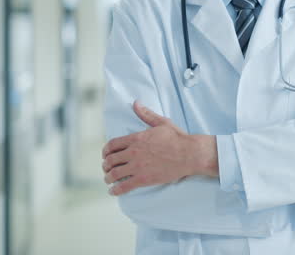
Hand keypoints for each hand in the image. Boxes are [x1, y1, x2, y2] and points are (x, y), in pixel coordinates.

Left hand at [102, 101, 216, 195]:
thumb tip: (136, 103)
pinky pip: (124, 186)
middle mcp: (134, 152)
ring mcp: (138, 166)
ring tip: (109, 180)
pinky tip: (114, 191)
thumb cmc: (178, 139)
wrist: (189, 154)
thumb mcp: (161, 122)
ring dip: (108, 177)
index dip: (106, 151)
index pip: (112, 144)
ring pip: (115, 173)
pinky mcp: (144, 179)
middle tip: (106, 169)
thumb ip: (146, 114)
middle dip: (105, 165)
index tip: (105, 155)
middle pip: (111, 160)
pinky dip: (116, 190)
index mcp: (136, 138)